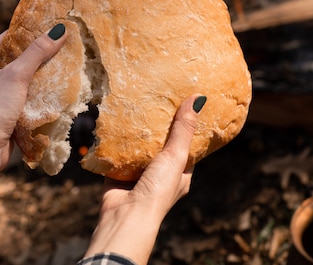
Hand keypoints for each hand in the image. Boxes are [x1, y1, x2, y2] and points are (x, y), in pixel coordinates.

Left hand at [0, 24, 66, 198]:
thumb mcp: (17, 75)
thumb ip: (37, 52)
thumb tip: (58, 30)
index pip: (5, 39)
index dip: (24, 32)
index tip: (45, 26)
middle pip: (14, 58)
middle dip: (34, 54)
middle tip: (57, 45)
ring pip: (19, 78)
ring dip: (36, 74)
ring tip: (59, 65)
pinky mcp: (3, 110)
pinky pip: (22, 95)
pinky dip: (35, 92)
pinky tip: (52, 90)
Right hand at [83, 94, 204, 263]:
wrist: (125, 215)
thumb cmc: (158, 190)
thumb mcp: (175, 157)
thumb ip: (183, 130)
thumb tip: (199, 98)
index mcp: (180, 174)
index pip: (186, 147)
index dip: (186, 128)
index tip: (183, 106)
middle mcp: (160, 175)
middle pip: (160, 145)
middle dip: (156, 127)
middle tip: (155, 100)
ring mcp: (138, 174)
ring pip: (137, 148)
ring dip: (135, 132)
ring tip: (134, 106)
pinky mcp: (117, 173)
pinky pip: (117, 152)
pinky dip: (115, 140)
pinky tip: (113, 122)